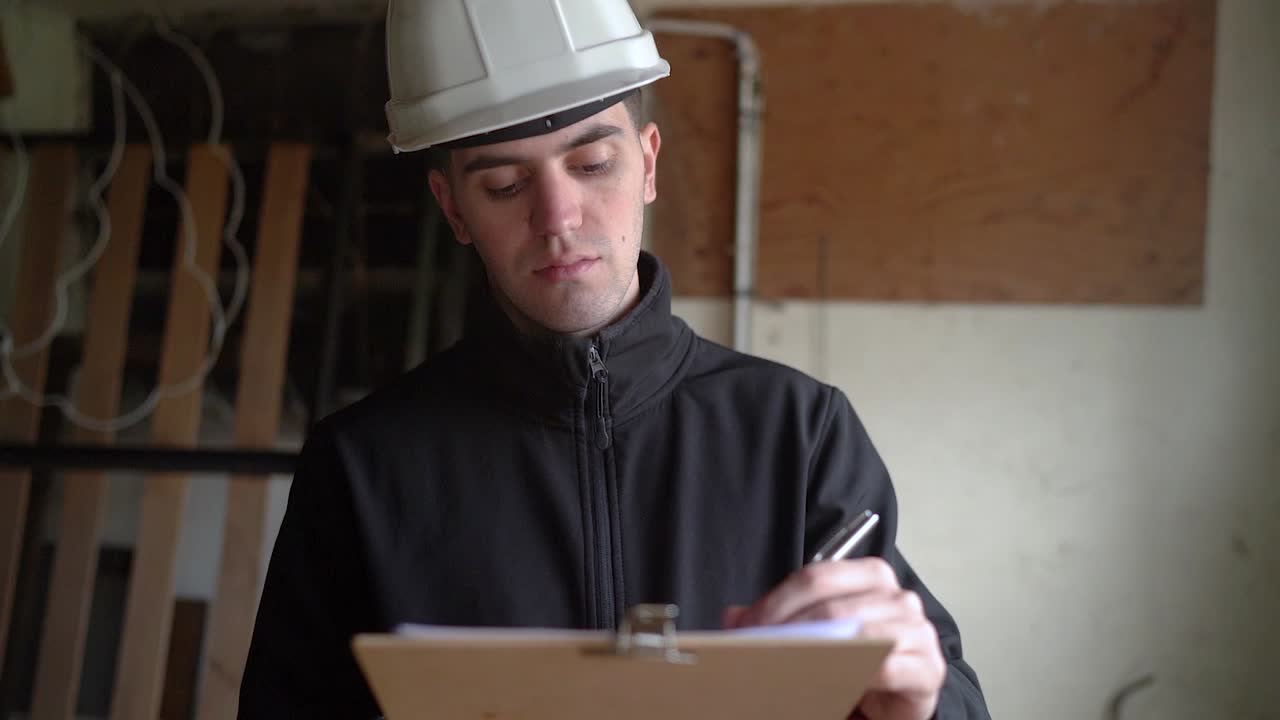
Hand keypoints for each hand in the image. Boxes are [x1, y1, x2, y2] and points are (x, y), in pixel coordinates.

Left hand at [721, 558, 945, 719]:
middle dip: (787, 631)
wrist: (903, 693)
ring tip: (783, 668)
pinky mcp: (927, 667)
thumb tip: (733, 618)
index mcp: (870, 576)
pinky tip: (828, 683)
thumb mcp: (818, 630)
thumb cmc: (860, 656)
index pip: (815, 579)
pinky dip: (850, 676)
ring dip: (813, 654)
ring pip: (856, 634)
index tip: (747, 627)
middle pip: (832, 607)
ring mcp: (916, 630)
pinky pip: (884, 668)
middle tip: (757, 652)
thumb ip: (780, 619)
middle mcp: (897, 597)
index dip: (775, 603)